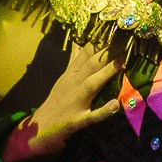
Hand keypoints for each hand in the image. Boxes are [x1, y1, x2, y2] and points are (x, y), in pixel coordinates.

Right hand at [0, 41, 122, 161]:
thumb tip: (79, 43)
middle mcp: (72, 85)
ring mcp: (74, 103)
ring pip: (91, 85)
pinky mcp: (76, 121)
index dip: (101, 42)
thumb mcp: (63, 80)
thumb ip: (73, 62)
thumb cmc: (55, 104)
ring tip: (122, 63)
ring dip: (106, 73)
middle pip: (91, 66)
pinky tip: (115, 105)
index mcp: (70, 75)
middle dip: (108, 53)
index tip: (117, 30)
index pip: (86, 54)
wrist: (36, 131)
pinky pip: (92, 116)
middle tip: (126, 40)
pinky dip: (103, 110)